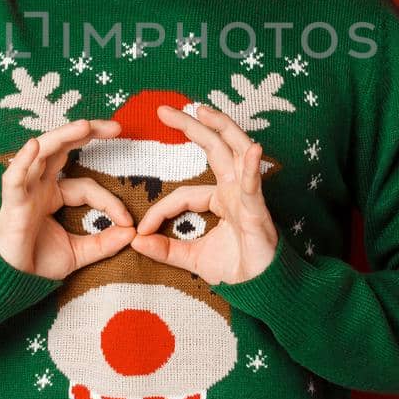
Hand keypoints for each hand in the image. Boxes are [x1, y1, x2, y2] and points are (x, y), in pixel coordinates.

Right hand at [0, 118, 134, 278]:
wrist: (14, 282)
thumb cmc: (39, 263)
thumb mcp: (79, 253)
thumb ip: (104, 243)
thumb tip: (132, 233)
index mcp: (54, 194)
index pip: (87, 186)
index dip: (110, 202)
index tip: (129, 222)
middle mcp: (39, 185)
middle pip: (62, 149)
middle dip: (87, 133)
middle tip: (116, 126)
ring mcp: (25, 190)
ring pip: (42, 153)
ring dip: (63, 136)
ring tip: (85, 125)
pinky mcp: (12, 202)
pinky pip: (14, 177)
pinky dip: (22, 161)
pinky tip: (33, 146)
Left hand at [129, 103, 277, 285]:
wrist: (262, 289)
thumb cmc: (236, 269)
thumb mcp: (193, 258)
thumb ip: (166, 249)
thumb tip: (135, 241)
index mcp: (221, 198)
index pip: (183, 194)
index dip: (160, 210)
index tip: (141, 231)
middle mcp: (235, 190)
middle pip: (214, 149)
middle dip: (191, 126)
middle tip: (163, 109)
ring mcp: (248, 196)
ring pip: (236, 152)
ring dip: (222, 128)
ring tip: (203, 110)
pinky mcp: (258, 210)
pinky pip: (254, 186)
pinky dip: (252, 168)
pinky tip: (252, 150)